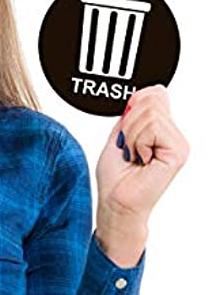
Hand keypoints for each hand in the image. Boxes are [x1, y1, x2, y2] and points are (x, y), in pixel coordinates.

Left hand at [94, 84, 189, 264]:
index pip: (154, 95)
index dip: (134, 105)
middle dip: (128, 124)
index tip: (126, 128)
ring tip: (134, 155)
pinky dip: (138, 143)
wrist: (116, 202)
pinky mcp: (178, 152)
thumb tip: (147, 92)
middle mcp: (173, 135)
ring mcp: (178, 144)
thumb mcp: (119, 134)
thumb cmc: (116, 176)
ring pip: (149, 114)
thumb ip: (133, 113)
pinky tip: (141, 160)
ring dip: (131, 136)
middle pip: (149, 101)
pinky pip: (152, 128)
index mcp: (160, 130)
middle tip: (128, 147)